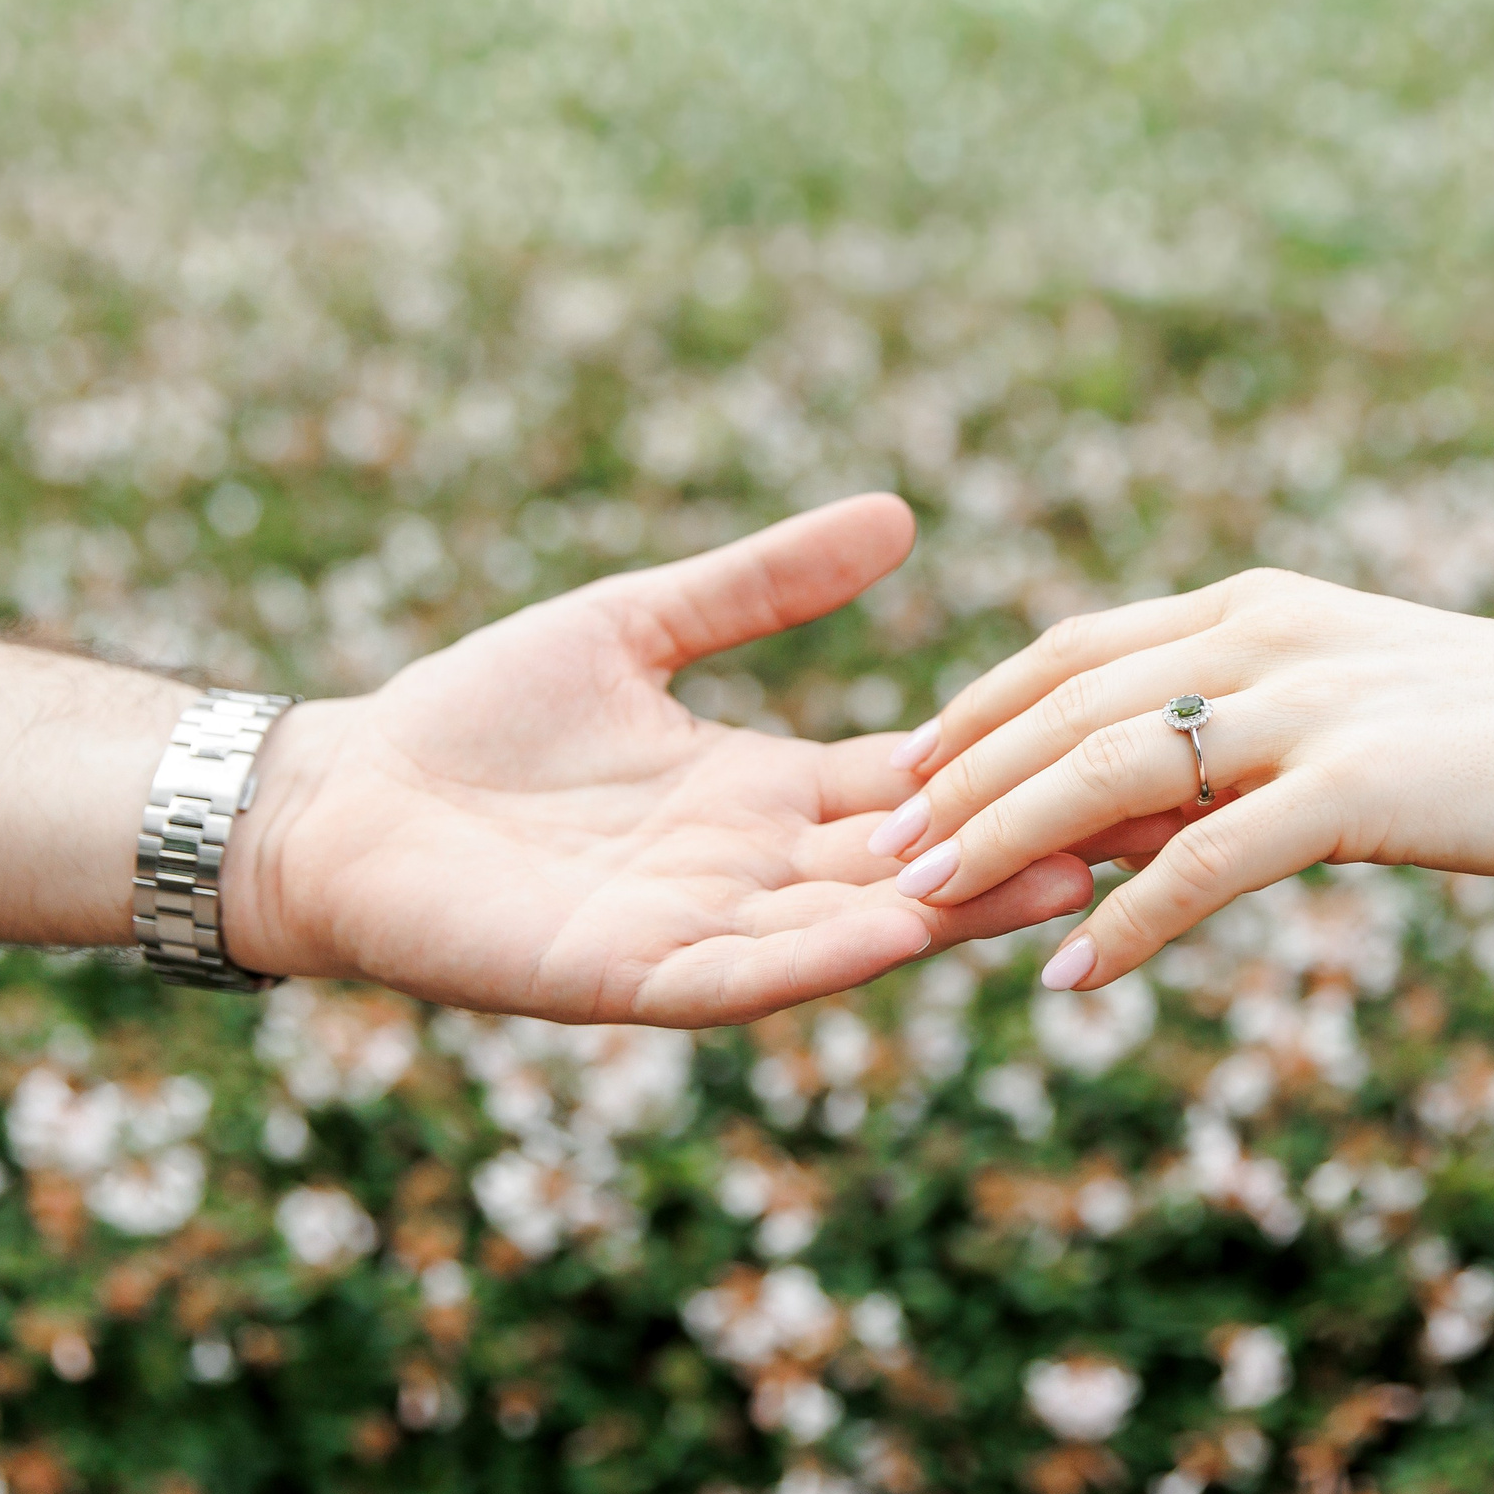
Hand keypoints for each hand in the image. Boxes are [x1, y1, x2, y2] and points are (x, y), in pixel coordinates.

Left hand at [223, 495, 1092, 1024]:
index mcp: (765, 794)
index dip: (1010, 766)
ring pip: (849, 928)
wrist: (344, 798)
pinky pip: (738, 972)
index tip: (1118, 739)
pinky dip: (817, 956)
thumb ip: (761, 584)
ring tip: (1064, 879)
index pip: (915, 783)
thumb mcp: (639, 624)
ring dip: (953, 910)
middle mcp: (749, 871)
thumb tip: (898, 516)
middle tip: (1149, 823)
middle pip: (912, 863)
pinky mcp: (620, 976)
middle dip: (1020, 847)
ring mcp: (692, 929)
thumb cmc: (479, 717)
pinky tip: (894, 927)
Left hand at [872, 569, 1493, 991]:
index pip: (1075, 649)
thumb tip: (1134, 803)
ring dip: (1002, 843)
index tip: (910, 769)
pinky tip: (1069, 980)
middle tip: (880, 850)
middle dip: (960, 780)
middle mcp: (1263, 638)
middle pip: (1065, 707)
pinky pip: (1205, 863)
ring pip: (1108, 773)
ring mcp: (1306, 708)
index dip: (980, 710)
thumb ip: (1240, 731)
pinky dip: (1125, 922)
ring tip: (922, 904)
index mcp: (1255, 608)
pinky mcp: (1353, 788)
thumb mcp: (1349, 698)